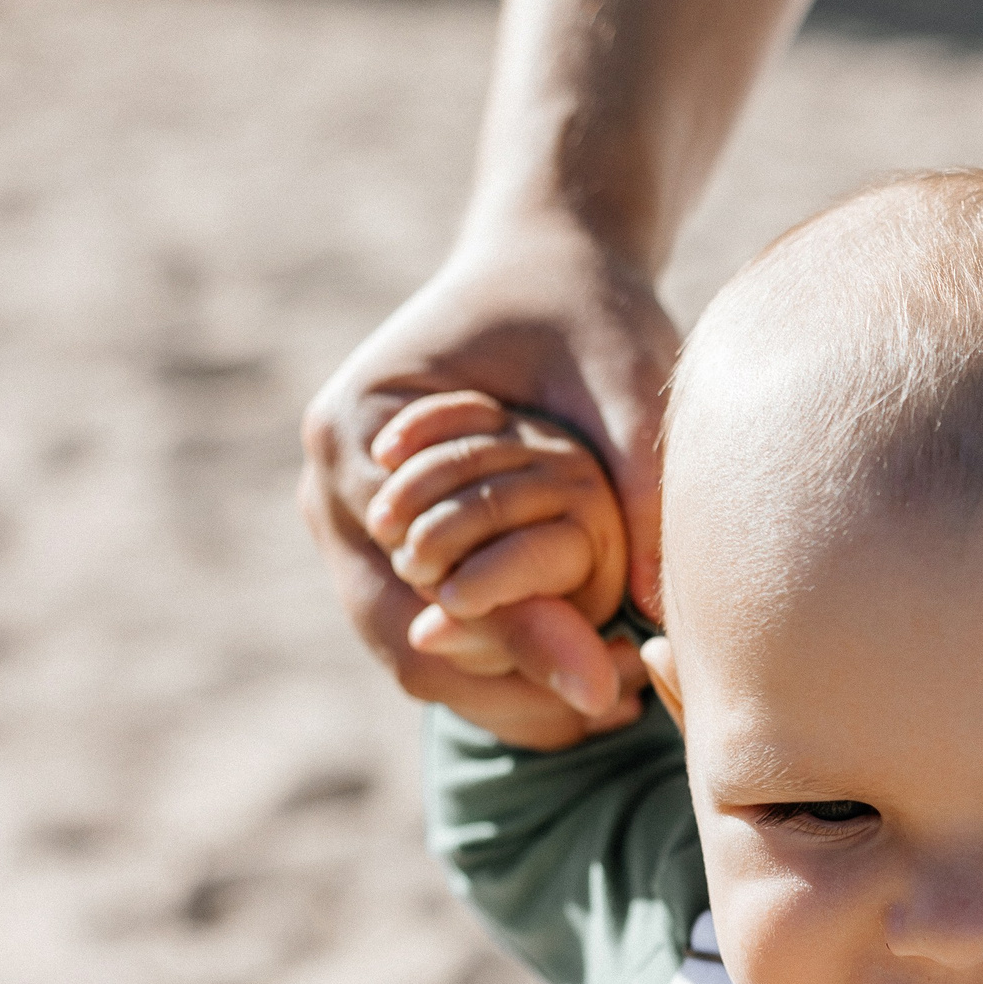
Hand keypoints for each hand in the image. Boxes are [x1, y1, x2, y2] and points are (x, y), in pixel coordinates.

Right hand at [299, 217, 673, 747]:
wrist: (549, 276)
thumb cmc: (590, 314)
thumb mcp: (623, 379)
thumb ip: (633, 478)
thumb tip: (651, 601)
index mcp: (354, 427)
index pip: (416, 570)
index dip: (512, 633)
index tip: (609, 681)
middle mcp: (331, 488)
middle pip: (400, 635)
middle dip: (511, 682)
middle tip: (621, 707)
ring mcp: (352, 528)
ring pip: (414, 653)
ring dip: (509, 688)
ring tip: (619, 700)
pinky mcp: (393, 551)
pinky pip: (435, 638)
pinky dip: (506, 668)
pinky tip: (592, 679)